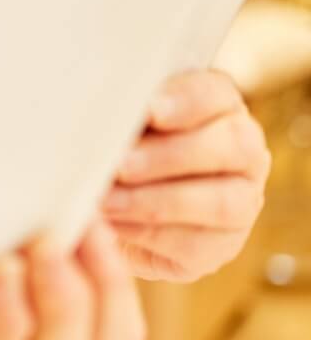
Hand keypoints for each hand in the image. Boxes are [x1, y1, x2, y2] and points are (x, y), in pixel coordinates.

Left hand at [102, 70, 269, 280]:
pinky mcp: (221, 245)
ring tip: (107, 200)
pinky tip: (115, 225)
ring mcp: (242, 201)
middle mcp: (243, 151)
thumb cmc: (111, 150)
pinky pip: (197, 243)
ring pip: (222, 201)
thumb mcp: (113, 126)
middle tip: (119, 164)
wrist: (110, 214)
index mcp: (218, 106)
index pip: (215, 93)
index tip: (149, 111)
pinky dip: (150, 234)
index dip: (186, 101)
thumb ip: (118, 117)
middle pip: (232, 145)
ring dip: (156, 201)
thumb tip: (96, 119)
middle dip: (169, 155)